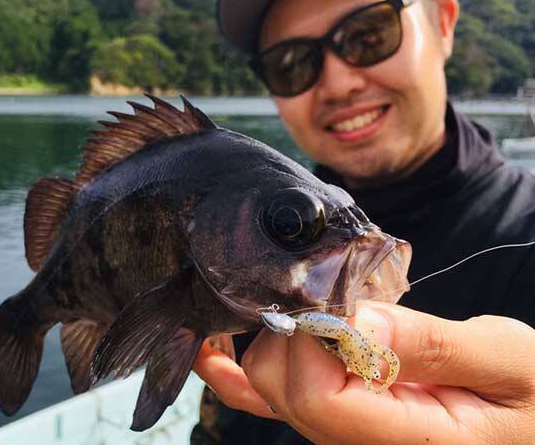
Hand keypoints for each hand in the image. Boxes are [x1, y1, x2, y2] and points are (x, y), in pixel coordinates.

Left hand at [193, 301, 534, 443]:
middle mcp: (358, 444)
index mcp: (408, 442)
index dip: (313, 337)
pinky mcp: (335, 414)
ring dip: (273, 334)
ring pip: (265, 387)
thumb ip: (431, 346)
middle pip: (279, 389)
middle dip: (291, 329)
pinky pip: (263, 400)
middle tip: (328, 288)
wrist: (529, 413)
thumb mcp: (509, 363)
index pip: (316, 396)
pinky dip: (233, 371)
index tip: (339, 295)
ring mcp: (341, 432)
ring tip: (306, 298)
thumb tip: (352, 321)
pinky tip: (214, 348)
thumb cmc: (533, 394)